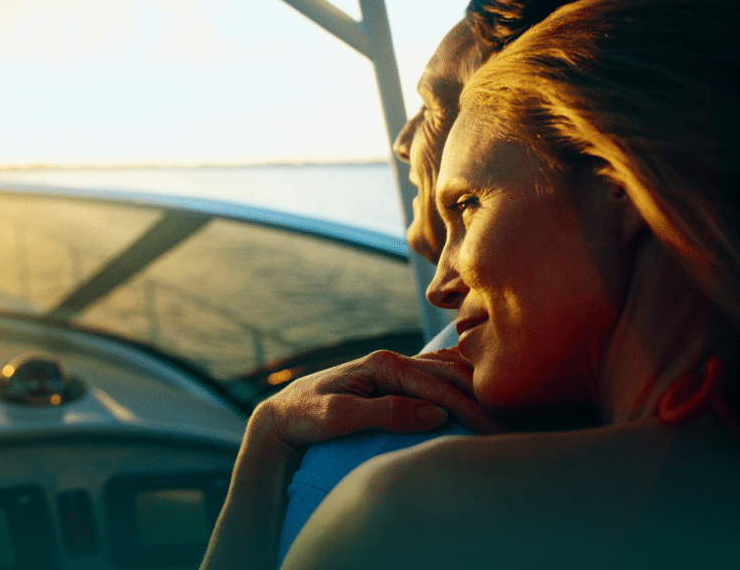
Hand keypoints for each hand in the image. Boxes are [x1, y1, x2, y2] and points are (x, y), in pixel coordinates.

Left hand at [254, 348, 506, 455]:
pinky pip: (438, 378)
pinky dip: (463, 385)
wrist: (283, 412)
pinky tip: (482, 395)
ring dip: (479, 394)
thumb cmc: (307, 414)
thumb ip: (386, 412)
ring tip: (508, 418)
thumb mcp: (340, 417)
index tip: (498, 436)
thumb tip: (436, 412)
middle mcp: (393, 361)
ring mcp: (395, 369)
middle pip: (451, 378)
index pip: (439, 387)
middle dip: (484, 404)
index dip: (472, 412)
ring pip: (450, 375)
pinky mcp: (395, 381)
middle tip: (515, 432)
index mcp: (383, 365)